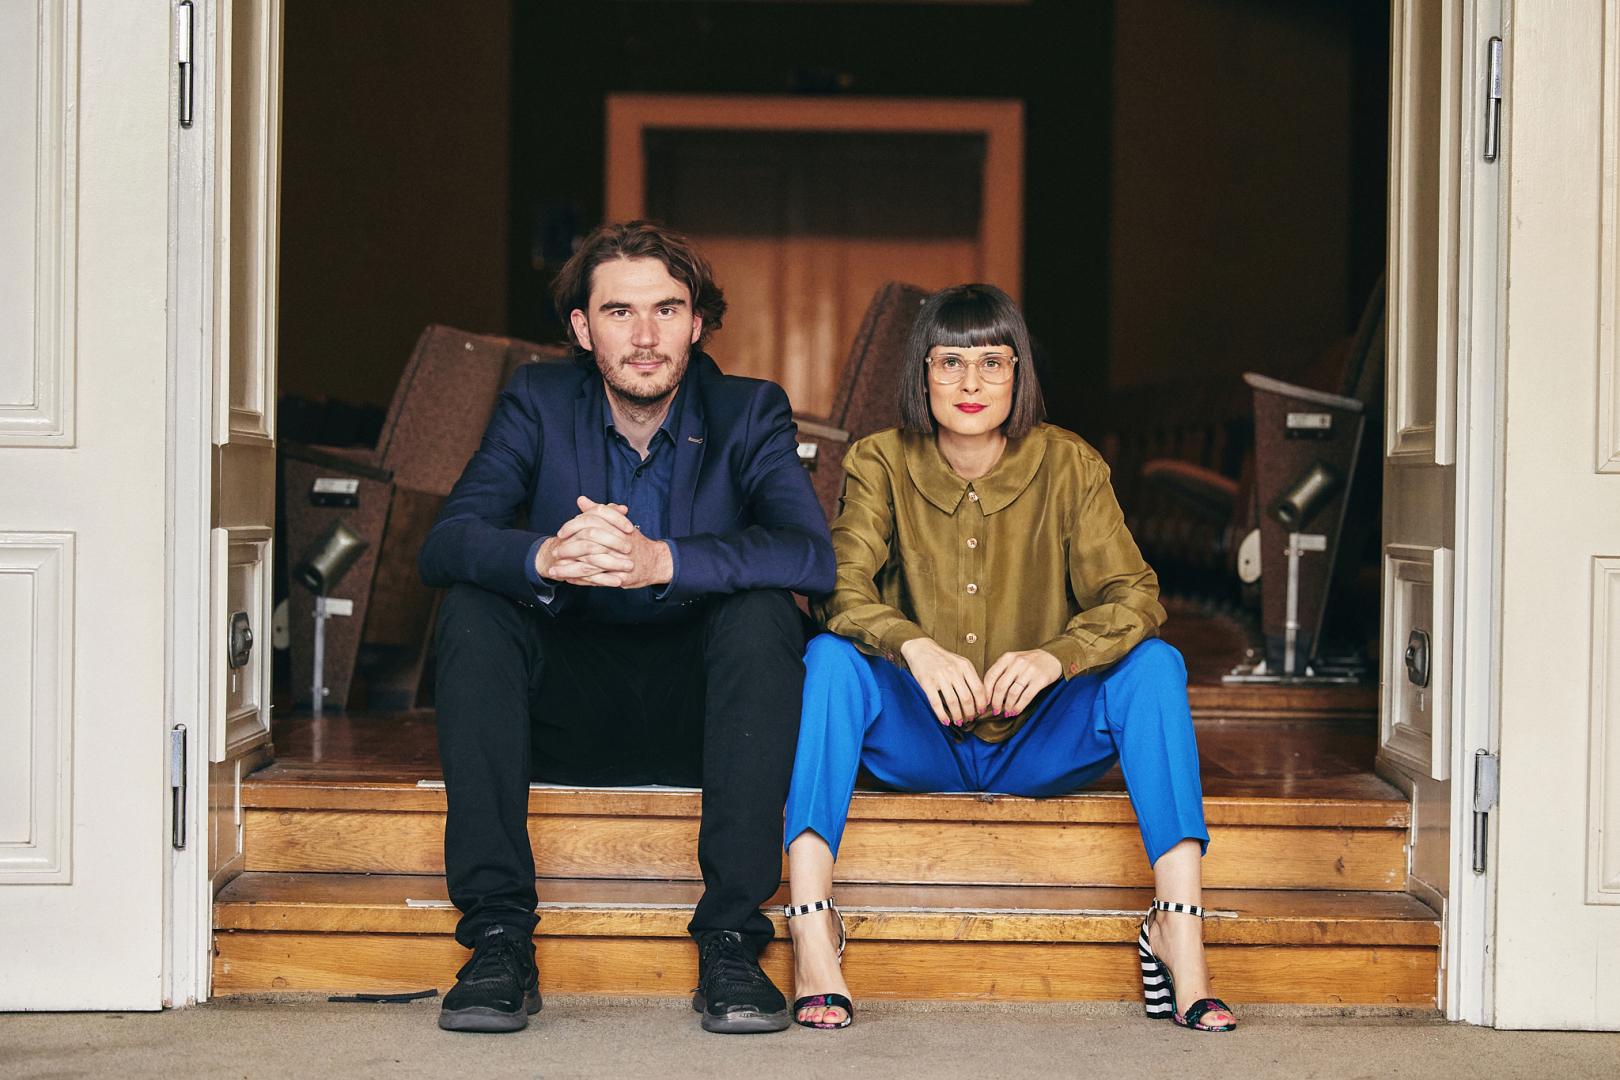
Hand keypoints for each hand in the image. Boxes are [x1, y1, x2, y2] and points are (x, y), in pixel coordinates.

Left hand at [535, 497, 671, 589]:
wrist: (655, 561)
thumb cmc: (634, 542)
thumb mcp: (618, 523)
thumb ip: (599, 511)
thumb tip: (581, 500)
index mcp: (617, 527)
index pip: (592, 521)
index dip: (573, 526)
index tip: (561, 533)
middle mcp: (618, 543)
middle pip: (588, 542)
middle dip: (568, 548)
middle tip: (555, 552)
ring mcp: (619, 560)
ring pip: (589, 563)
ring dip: (569, 568)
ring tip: (554, 571)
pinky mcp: (620, 576)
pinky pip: (596, 579)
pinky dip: (580, 580)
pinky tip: (568, 580)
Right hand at [899, 637, 987, 726]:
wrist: (920, 649)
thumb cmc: (942, 658)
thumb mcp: (960, 662)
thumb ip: (970, 677)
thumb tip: (981, 697)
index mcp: (965, 666)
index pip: (978, 689)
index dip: (981, 703)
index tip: (981, 711)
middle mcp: (954, 671)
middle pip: (967, 698)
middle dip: (970, 712)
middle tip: (970, 719)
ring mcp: (940, 676)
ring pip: (953, 702)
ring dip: (957, 716)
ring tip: (959, 721)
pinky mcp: (927, 682)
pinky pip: (936, 703)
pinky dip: (942, 715)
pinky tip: (945, 721)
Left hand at [982, 649, 1061, 717]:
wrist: (1052, 657)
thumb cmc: (1029, 662)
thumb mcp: (1014, 660)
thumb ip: (1002, 671)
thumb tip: (989, 693)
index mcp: (1007, 658)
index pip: (991, 676)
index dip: (986, 692)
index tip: (985, 702)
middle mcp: (1017, 663)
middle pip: (1000, 687)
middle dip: (996, 702)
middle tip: (995, 711)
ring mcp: (1029, 671)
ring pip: (1012, 693)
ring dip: (1007, 706)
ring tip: (1006, 713)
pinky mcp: (1040, 680)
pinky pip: (1026, 697)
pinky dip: (1019, 706)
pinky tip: (1016, 711)